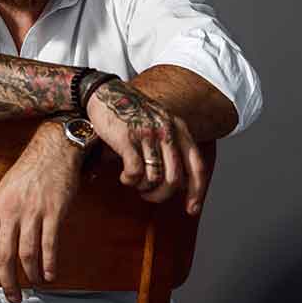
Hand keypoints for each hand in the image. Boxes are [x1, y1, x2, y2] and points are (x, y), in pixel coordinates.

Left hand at [0, 119, 83, 302]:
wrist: (52, 151)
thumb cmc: (29, 171)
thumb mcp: (5, 190)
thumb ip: (0, 216)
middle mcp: (11, 211)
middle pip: (4, 255)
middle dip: (7, 282)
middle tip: (13, 296)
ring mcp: (33, 212)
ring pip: (27, 254)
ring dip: (31, 275)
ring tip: (34, 283)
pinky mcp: (53, 212)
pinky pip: (50, 245)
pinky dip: (49, 264)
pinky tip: (50, 273)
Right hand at [86, 78, 206, 215]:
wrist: (104, 92)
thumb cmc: (130, 111)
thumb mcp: (158, 120)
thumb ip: (171, 142)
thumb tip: (178, 180)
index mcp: (178, 127)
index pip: (197, 166)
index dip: (197, 191)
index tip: (191, 210)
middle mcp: (166, 130)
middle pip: (174, 179)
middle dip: (161, 195)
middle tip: (148, 196)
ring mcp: (147, 134)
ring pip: (154, 178)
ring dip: (143, 187)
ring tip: (134, 182)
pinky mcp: (127, 139)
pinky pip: (135, 172)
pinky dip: (130, 180)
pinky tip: (124, 177)